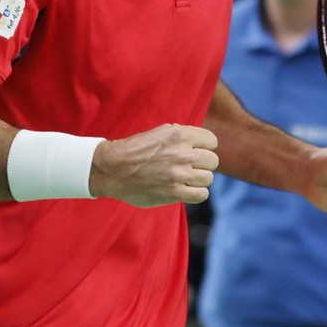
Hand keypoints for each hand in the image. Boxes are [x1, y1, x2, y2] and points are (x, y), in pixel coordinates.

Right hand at [89, 123, 218, 207]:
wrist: (113, 169)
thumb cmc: (136, 150)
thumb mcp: (161, 132)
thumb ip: (183, 135)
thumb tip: (203, 142)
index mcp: (180, 135)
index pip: (212, 141)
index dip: (205, 147)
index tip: (196, 152)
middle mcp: (182, 153)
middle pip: (213, 161)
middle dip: (203, 164)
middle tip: (190, 167)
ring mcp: (178, 174)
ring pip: (208, 178)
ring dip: (199, 179)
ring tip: (186, 179)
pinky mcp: (174, 192)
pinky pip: (201, 194)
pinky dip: (197, 193)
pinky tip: (187, 190)